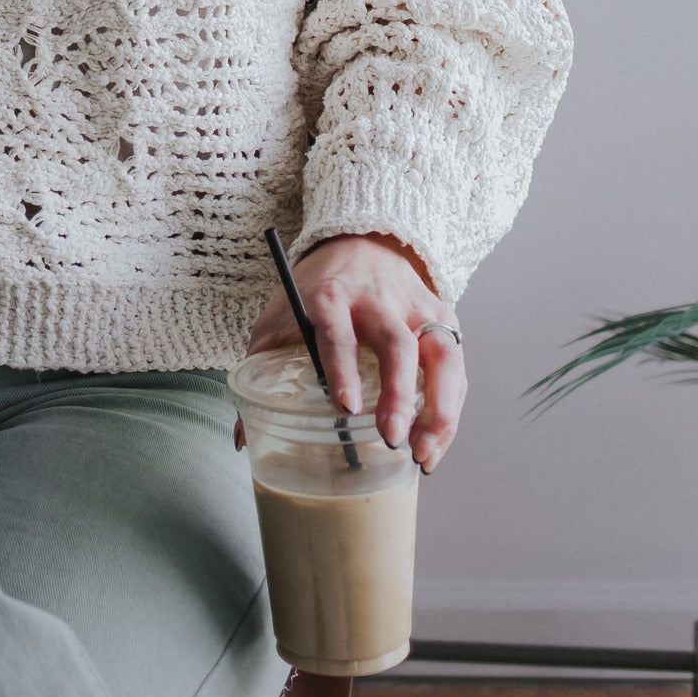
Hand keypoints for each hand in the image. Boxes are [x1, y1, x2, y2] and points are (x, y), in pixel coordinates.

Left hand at [240, 233, 464, 472]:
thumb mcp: (280, 316)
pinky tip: (434, 444)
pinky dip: (449, 410)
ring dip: (438, 408)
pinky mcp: (443, 320)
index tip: (344, 406)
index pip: (338, 330)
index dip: (342, 367)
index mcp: (332, 296)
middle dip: (398, 394)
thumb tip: (243, 435)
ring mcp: (417, 309)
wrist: (361, 242)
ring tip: (422, 454)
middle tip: (391, 437)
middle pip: (397, 345)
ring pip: (441, 355)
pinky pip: (454, 368)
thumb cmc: (315, 292)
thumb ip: (260, 367)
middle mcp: (380, 300)